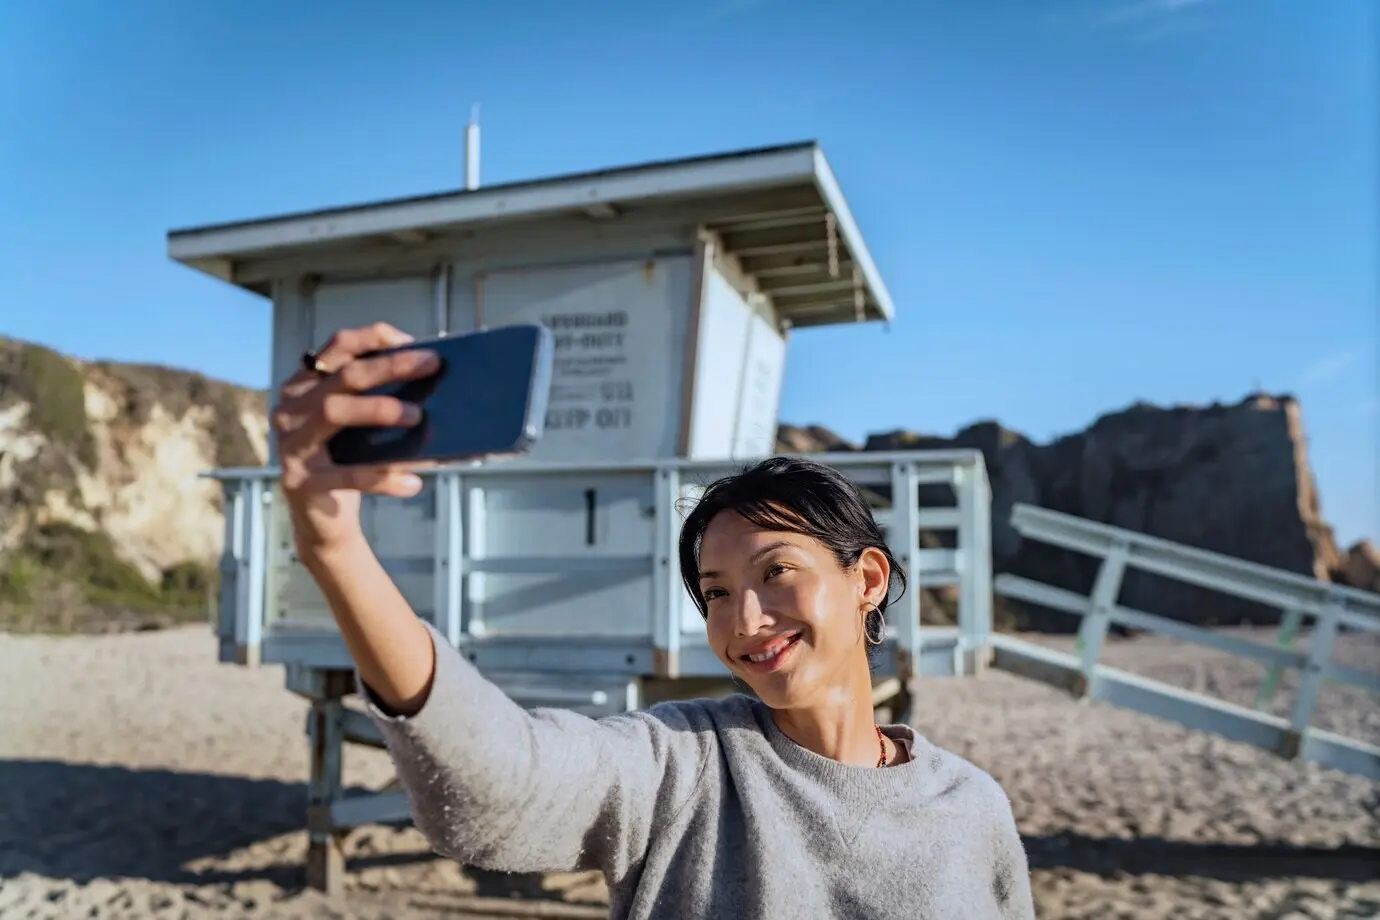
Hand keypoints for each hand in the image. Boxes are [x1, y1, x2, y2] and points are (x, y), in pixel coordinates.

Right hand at [271, 322, 439, 553]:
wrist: (322, 520)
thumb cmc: (346, 461)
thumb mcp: (357, 426)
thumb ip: (376, 398)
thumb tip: (427, 375)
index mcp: (305, 387)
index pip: (337, 347)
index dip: (373, 338)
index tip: (413, 342)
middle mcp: (291, 409)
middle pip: (343, 376)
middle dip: (390, 366)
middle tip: (432, 364)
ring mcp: (291, 445)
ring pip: (334, 412)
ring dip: (380, 409)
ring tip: (418, 416)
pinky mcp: (300, 482)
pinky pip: (345, 475)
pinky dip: (382, 478)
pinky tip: (412, 483)